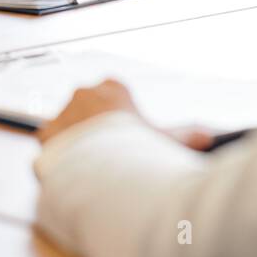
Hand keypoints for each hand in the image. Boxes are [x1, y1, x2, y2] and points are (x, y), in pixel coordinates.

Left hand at [36, 79, 213, 150]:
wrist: (104, 166)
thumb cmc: (138, 149)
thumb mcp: (168, 140)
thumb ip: (187, 135)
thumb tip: (209, 134)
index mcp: (112, 87)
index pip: (114, 94)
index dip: (121, 118)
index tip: (126, 135)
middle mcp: (84, 93)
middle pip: (90, 110)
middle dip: (97, 129)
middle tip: (109, 154)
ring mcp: (63, 112)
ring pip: (69, 126)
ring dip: (77, 142)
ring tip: (92, 165)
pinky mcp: (47, 133)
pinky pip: (51, 143)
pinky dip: (59, 155)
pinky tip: (71, 169)